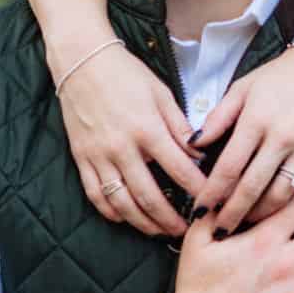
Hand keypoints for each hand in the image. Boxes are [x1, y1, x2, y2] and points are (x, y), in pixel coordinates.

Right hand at [56, 37, 201, 238]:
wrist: (83, 61)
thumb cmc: (127, 74)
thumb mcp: (162, 94)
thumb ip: (180, 127)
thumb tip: (199, 154)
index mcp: (147, 128)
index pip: (180, 169)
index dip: (198, 190)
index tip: (211, 203)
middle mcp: (122, 147)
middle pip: (150, 196)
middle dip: (171, 219)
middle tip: (187, 230)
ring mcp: (99, 155)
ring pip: (122, 203)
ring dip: (143, 223)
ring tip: (160, 231)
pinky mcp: (82, 159)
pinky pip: (96, 195)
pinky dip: (112, 212)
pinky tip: (127, 218)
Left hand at [190, 46, 293, 231]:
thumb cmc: (280, 76)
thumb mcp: (242, 88)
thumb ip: (218, 117)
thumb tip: (193, 144)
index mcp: (256, 120)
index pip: (228, 166)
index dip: (211, 194)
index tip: (198, 213)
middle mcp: (282, 138)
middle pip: (252, 188)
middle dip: (232, 215)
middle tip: (220, 231)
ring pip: (283, 196)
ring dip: (264, 216)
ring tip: (249, 225)